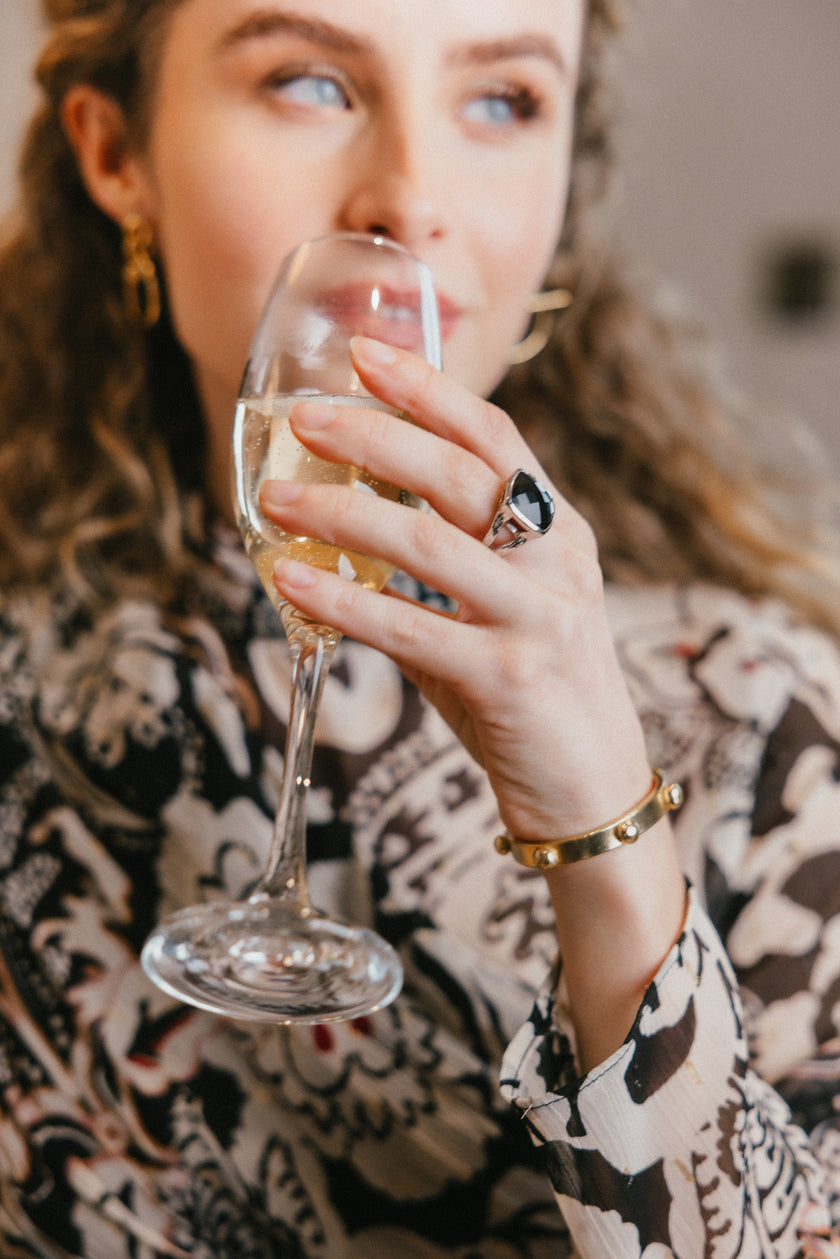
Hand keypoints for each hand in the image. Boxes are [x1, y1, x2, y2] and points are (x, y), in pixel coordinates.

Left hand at [259, 335, 650, 840]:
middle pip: (460, 474)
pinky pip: (407, 626)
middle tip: (306, 414)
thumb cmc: (536, 694)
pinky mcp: (506, 678)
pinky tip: (289, 580)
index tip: (367, 354)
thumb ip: (454, 564)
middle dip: (376, 434)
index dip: (430, 390)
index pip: (496, 438)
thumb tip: (355, 522)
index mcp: (560, 534)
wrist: (593, 792)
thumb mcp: (511, 609)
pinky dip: (340, 599)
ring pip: (428, 542)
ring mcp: (537, 619)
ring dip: (342, 511)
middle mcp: (557, 563)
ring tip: (277, 497)